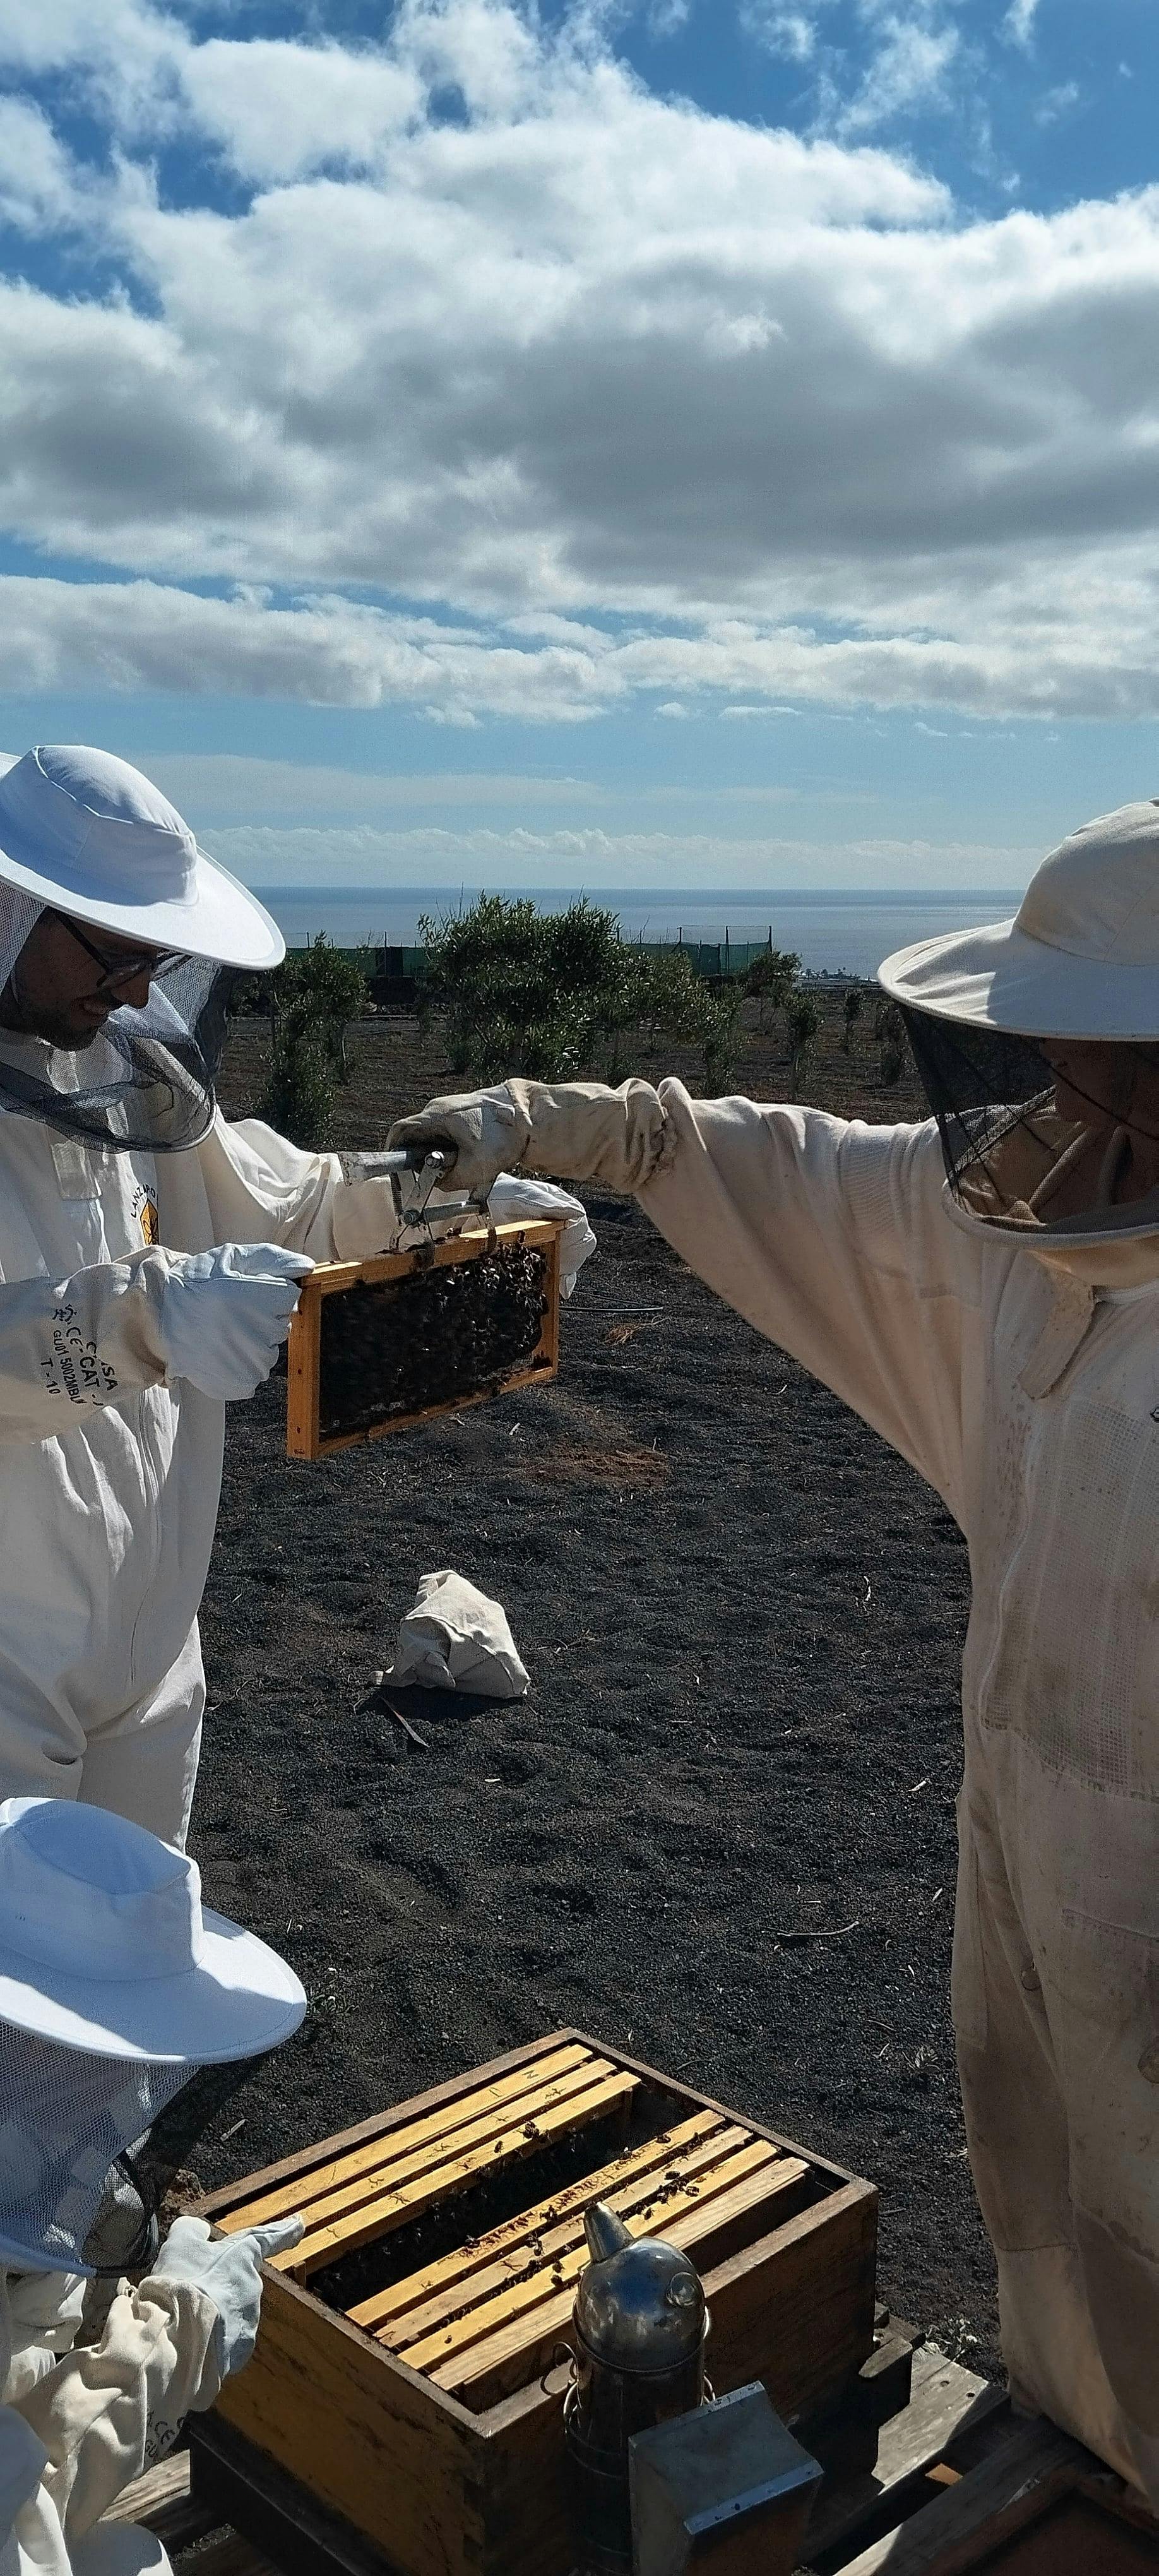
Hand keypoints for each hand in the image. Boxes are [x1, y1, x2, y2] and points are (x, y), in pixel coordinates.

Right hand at [150, 2212, 304, 2379]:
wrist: (179, 2335)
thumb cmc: (181, 2283)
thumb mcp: (179, 2245)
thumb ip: (191, 2232)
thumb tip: (199, 2228)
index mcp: (243, 2255)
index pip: (267, 2238)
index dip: (283, 2230)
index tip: (299, 2223)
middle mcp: (252, 2287)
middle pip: (235, 2283)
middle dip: (215, 2288)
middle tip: (187, 2293)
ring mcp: (249, 2320)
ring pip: (227, 2314)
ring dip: (209, 2316)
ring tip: (180, 2319)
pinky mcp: (240, 2350)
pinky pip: (223, 2342)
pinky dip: (207, 2341)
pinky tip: (188, 2340)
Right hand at [157, 1244, 313, 1400]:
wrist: (159, 1315)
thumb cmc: (199, 1283)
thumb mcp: (235, 1258)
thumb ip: (275, 1260)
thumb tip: (307, 1267)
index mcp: (261, 1299)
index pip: (289, 1299)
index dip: (270, 1295)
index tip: (248, 1294)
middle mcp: (259, 1332)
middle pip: (280, 1328)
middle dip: (263, 1319)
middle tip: (232, 1314)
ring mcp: (249, 1361)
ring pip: (269, 1353)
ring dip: (253, 1344)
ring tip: (225, 1333)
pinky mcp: (238, 1382)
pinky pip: (254, 1376)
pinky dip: (241, 1366)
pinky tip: (222, 1352)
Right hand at [387, 1090, 524, 1196]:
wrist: (532, 1115)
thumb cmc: (503, 1135)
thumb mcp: (473, 1169)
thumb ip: (449, 1181)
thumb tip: (441, 1183)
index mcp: (435, 1116)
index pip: (400, 1132)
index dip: (393, 1153)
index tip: (396, 1172)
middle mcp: (441, 1110)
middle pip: (419, 1139)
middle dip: (424, 1162)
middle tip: (435, 1179)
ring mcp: (456, 1111)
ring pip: (439, 1140)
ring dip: (444, 1159)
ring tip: (463, 1171)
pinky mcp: (470, 1117)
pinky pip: (455, 1138)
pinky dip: (460, 1153)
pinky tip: (476, 1165)